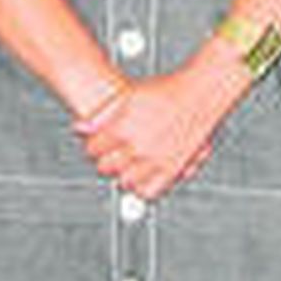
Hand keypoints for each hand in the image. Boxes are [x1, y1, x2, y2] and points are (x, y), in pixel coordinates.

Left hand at [78, 59, 237, 200]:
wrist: (201, 92)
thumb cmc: (167, 90)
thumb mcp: (129, 97)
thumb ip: (101, 115)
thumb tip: (79, 128)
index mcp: (124, 127)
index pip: (94, 148)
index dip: (93, 146)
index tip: (98, 144)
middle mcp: (139, 146)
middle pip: (106, 167)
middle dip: (106, 161)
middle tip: (112, 154)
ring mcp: (156, 158)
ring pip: (125, 181)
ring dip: (123, 174)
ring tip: (128, 164)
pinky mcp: (174, 168)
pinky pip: (150, 190)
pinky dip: (142, 188)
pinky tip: (143, 177)